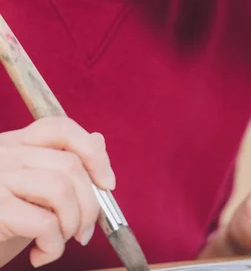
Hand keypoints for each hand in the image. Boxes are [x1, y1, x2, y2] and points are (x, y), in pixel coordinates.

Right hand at [0, 118, 115, 267]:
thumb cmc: (1, 223)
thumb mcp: (33, 192)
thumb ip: (61, 165)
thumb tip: (98, 140)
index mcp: (16, 143)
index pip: (61, 128)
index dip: (93, 153)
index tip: (107, 184)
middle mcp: (4, 153)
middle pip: (70, 164)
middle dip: (90, 204)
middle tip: (84, 233)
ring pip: (61, 189)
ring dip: (71, 224)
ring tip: (58, 243)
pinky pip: (44, 223)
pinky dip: (53, 245)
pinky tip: (40, 256)